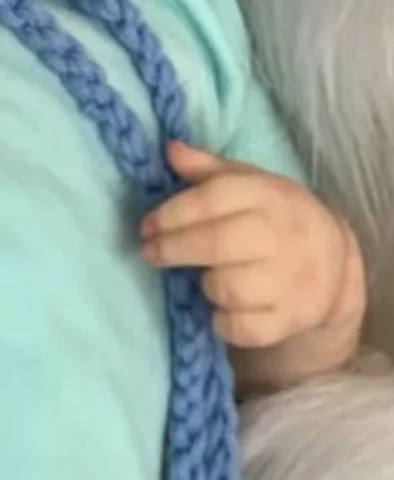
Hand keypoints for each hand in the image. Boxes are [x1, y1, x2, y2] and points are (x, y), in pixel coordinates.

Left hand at [141, 142, 364, 351]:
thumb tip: (170, 149)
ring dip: (206, 286)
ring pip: (229, 289)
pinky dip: (225, 324)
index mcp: (267, 196)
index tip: (146, 226)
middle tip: (150, 253)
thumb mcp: (247, 181)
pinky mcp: (293, 319)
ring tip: (204, 278)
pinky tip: (221, 310)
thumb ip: (206, 167)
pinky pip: (246, 330)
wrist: (332, 258)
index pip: (212, 200)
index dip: (171, 213)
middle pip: (216, 244)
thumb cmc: (272, 214)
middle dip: (173, 249)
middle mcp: (281, 236)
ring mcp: (291, 281)